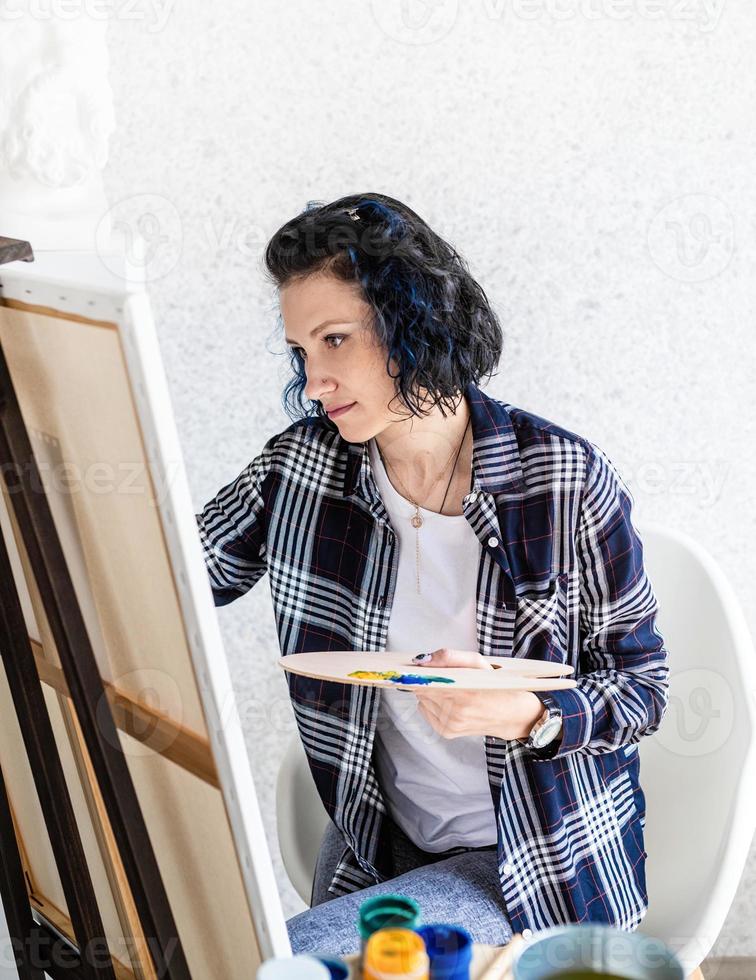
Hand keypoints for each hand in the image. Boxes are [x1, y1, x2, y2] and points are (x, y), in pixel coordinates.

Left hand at [409, 648, 544, 740]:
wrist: (513, 716)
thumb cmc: (497, 686)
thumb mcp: (478, 662)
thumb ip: (449, 657)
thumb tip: (421, 660)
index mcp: (465, 692)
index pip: (425, 680)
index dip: (422, 671)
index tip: (422, 665)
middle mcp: (456, 712)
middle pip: (422, 689)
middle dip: (428, 680)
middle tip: (444, 675)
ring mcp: (451, 724)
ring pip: (422, 700)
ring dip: (431, 692)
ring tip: (451, 690)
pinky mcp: (447, 732)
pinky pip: (426, 711)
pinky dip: (432, 704)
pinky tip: (449, 701)